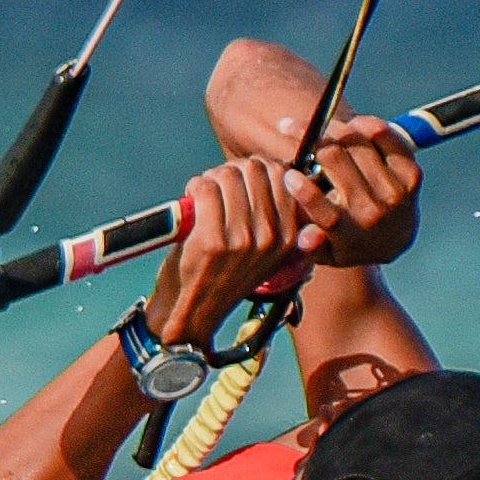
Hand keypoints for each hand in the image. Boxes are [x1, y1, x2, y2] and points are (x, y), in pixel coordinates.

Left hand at [144, 154, 322, 342]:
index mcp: (288, 237)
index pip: (281, 174)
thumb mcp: (263, 251)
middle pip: (253, 169)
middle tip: (217, 187)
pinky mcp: (213, 242)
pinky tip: (191, 203)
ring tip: (203, 197)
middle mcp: (270, 238)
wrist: (194, 312)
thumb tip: (268, 167)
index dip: (255, 169)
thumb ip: (274, 214)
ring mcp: (242, 240)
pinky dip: (194, 188)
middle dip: (231, 171)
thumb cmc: (223, 274)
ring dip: (209, 179)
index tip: (240, 180)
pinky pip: (205, 189)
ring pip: (227, 176)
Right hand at [303, 115, 420, 267]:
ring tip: (318, 127)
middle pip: (335, 160)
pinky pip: (385, 136)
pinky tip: (351, 126)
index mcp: (349, 235)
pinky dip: (366, 125)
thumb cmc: (348, 239)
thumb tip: (305, 239)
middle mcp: (374, 213)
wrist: (394, 238)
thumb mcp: (327, 252)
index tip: (289, 175)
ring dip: (334, 130)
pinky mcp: (412, 174)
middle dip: (310, 141)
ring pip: (357, 143)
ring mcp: (395, 192)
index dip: (304, 192)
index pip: (325, 212)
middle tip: (292, 129)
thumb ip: (312, 245)